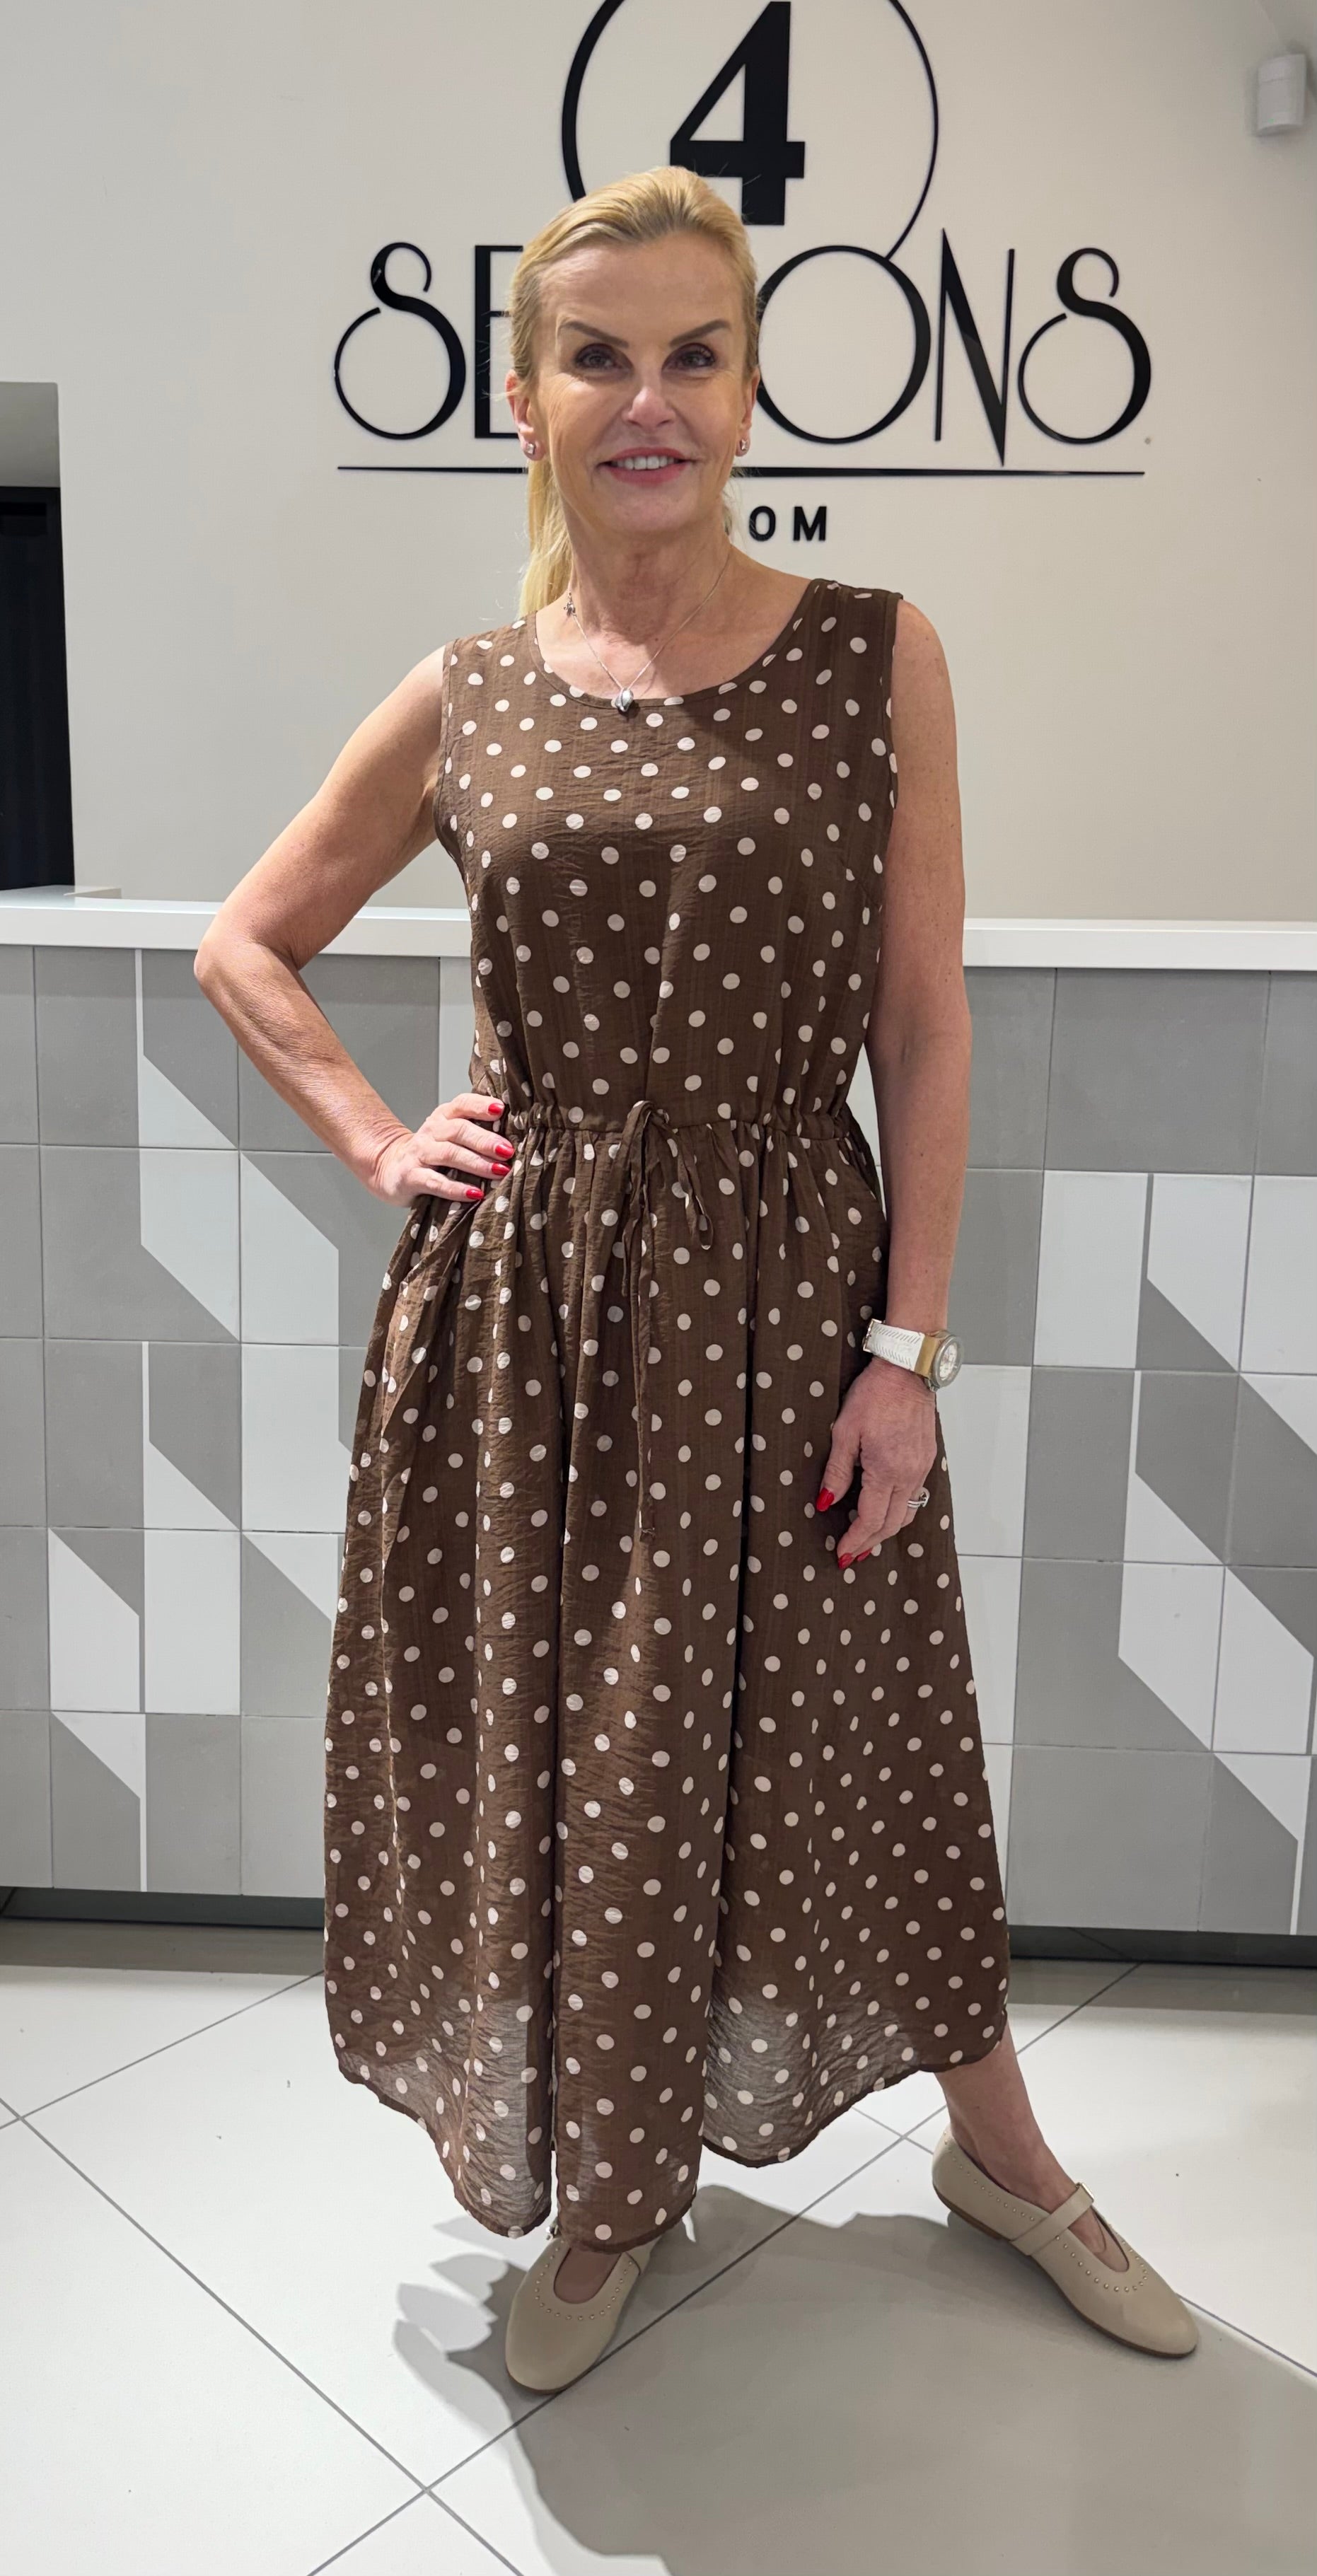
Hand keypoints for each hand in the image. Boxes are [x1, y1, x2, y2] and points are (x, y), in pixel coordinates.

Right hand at [367, 1092, 512, 1206]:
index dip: (481, 1105)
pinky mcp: (410, 1177)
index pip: (462, 1104)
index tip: (501, 1110)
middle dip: (485, 1140)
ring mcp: (419, 1154)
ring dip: (476, 1163)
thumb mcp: (450, 1135)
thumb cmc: (431, 1152)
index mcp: (444, 1117)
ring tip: (499, 1171)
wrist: (389, 1167)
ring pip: (448, 1154)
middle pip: (459, 1130)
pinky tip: (474, 1193)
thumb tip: (517, 1139)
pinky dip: (456, 1189)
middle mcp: (431, 1132)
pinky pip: (435, 1182)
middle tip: (508, 1151)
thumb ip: (476, 1132)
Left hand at [815, 1357, 937, 1564]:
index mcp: (887, 1471)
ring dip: (886, 1529)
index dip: (855, 1540)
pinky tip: (886, 1509)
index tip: (842, 1553)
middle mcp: (909, 1474)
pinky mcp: (926, 1459)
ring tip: (867, 1538)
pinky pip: (915, 1495)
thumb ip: (837, 1471)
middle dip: (870, 1543)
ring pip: (907, 1513)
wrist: (907, 1370)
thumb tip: (827, 1502)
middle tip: (852, 1554)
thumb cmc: (875, 1393)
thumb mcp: (844, 1432)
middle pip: (891, 1524)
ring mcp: (921, 1468)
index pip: (870, 1520)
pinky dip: (899, 1510)